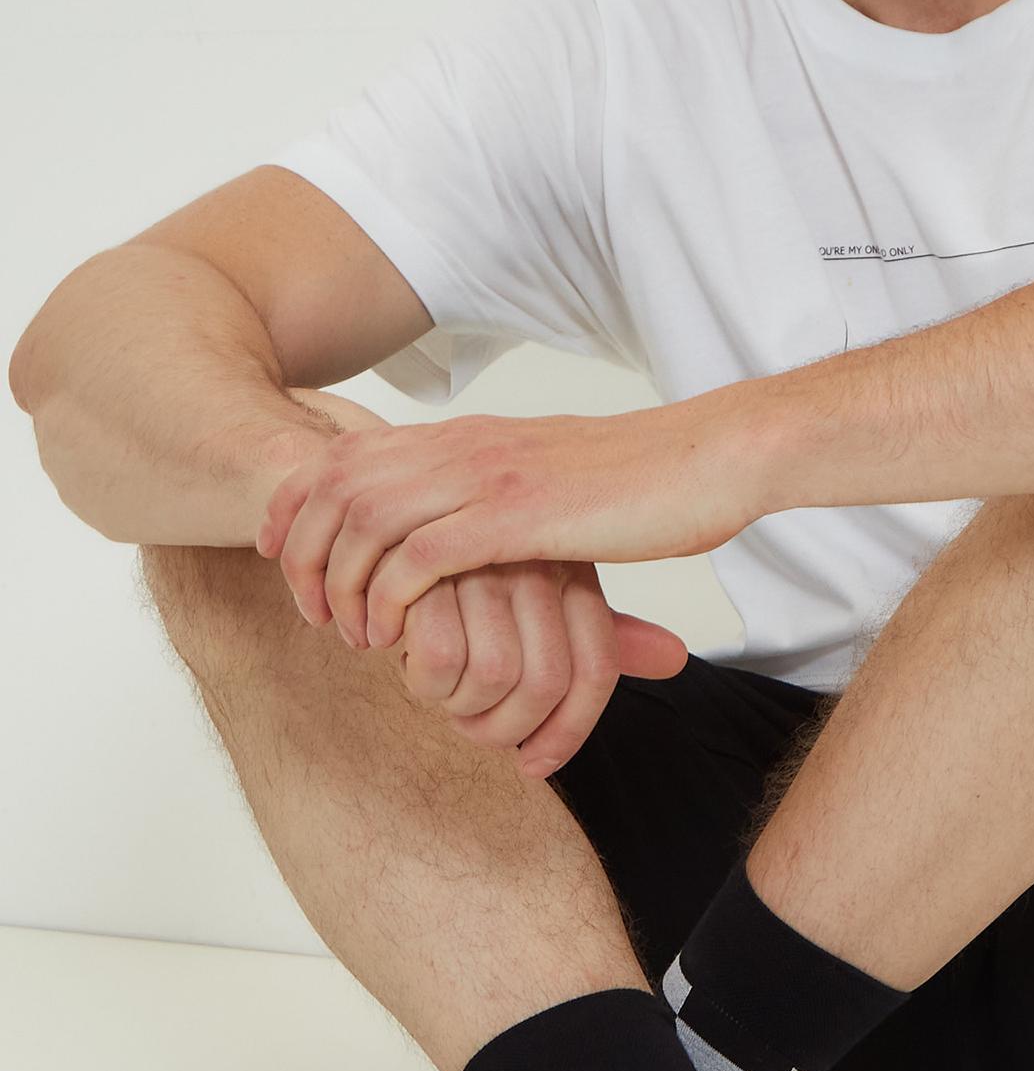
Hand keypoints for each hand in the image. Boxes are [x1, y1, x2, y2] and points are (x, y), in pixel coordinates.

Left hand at [257, 400, 763, 648]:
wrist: (715, 456)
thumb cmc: (650, 478)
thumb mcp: (554, 475)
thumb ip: (504, 489)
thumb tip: (475, 524)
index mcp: (470, 436)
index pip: (345, 455)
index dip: (296, 503)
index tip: (280, 552)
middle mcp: (465, 446)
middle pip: (334, 485)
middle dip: (302, 549)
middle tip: (308, 610)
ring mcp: (488, 477)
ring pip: (364, 520)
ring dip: (342, 581)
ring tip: (351, 633)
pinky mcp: (517, 517)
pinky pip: (419, 558)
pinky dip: (391, 600)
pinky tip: (395, 635)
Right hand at [394, 558, 686, 778]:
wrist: (373, 489)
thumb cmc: (461, 555)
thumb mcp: (546, 588)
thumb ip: (605, 630)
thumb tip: (676, 658)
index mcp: (573, 570)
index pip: (594, 672)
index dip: (567, 732)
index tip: (533, 765)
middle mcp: (537, 562)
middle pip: (545, 687)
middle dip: (499, 729)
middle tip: (465, 724)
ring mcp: (484, 560)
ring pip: (493, 679)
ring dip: (454, 704)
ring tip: (429, 683)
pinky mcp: (426, 563)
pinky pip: (438, 662)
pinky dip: (417, 680)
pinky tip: (397, 657)